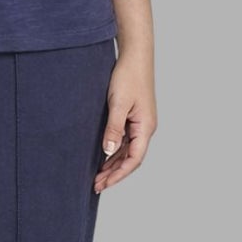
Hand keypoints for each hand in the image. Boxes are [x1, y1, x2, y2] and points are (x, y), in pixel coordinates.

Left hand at [94, 53, 156, 192]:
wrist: (135, 56)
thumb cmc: (128, 76)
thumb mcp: (118, 104)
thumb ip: (113, 129)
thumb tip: (107, 152)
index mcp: (145, 127)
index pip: (134, 159)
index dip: (118, 175)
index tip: (103, 184)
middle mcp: (146, 128)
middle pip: (131, 159)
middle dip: (114, 173)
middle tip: (96, 185)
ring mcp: (140, 123)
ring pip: (127, 151)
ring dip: (113, 164)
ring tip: (97, 176)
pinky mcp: (134, 117)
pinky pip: (125, 141)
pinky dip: (114, 151)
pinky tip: (102, 157)